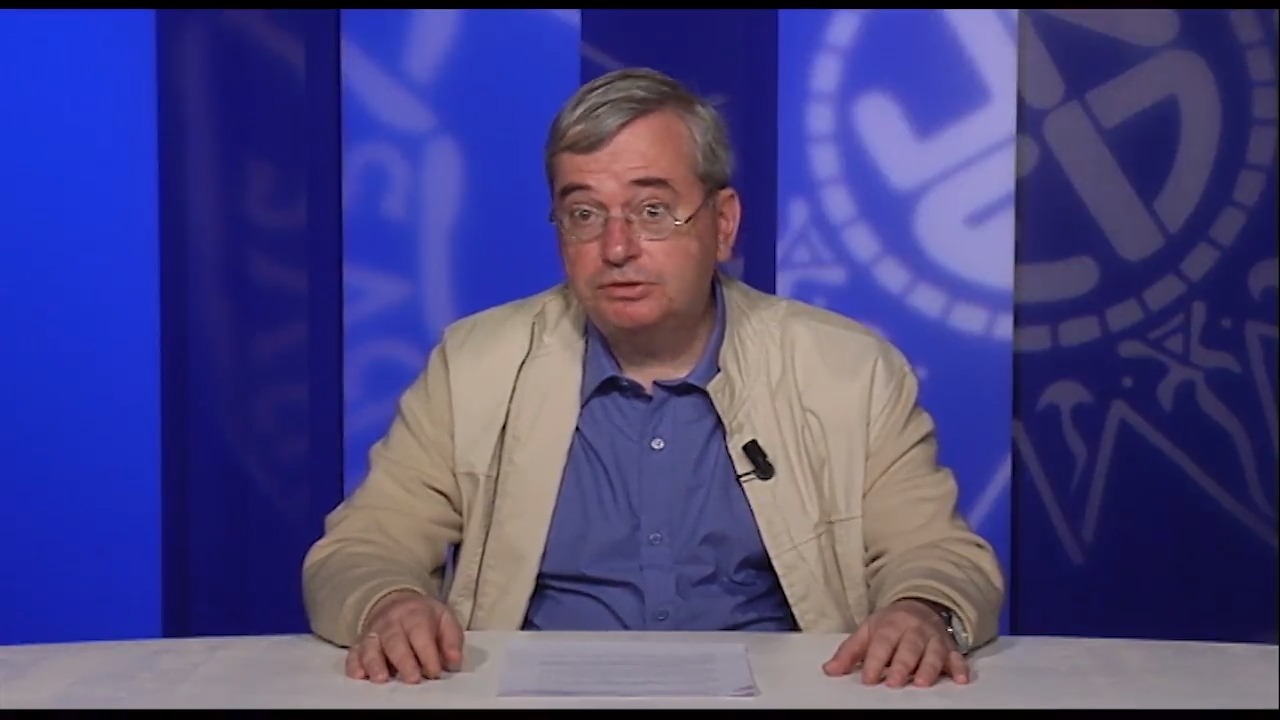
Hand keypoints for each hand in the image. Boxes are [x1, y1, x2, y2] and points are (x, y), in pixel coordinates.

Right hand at [346, 590, 464, 683]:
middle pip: (394, 641)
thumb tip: (454, 661)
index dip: (427, 654)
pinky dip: (354, 664)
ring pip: (371, 647)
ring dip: (375, 663)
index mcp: (415, 615)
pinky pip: (353, 653)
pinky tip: (359, 675)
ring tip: (381, 679)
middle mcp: (391, 623)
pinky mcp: (360, 644)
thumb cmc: (424, 617)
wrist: (396, 603)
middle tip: (412, 679)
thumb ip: (452, 640)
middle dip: (403, 661)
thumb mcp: (445, 619)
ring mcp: (373, 634)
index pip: (420, 634)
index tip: (434, 672)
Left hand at [823, 599, 968, 687]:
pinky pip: (957, 657)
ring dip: (929, 668)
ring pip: (933, 653)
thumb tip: (829, 670)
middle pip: (908, 648)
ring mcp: (933, 639)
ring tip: (922, 683)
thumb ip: (849, 652)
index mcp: (890, 625)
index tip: (868, 679)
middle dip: (902, 666)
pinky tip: (960, 680)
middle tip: (894, 683)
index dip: (875, 661)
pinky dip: (960, 668)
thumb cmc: (890, 625)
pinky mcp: (950, 648)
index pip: (882, 643)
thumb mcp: (867, 632)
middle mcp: (913, 630)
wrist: (920, 606)